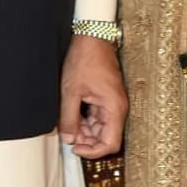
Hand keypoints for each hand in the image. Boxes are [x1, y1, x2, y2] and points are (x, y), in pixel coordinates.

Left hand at [59, 36, 127, 158]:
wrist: (91, 35)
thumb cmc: (85, 58)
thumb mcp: (71, 90)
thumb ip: (69, 118)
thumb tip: (69, 139)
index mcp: (114, 107)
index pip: (111, 143)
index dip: (93, 151)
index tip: (76, 148)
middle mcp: (117, 106)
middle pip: (106, 136)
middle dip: (87, 139)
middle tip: (68, 134)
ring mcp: (113, 100)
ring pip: (101, 126)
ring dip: (85, 129)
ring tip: (68, 122)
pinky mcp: (107, 95)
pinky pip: (99, 114)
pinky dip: (86, 118)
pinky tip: (73, 112)